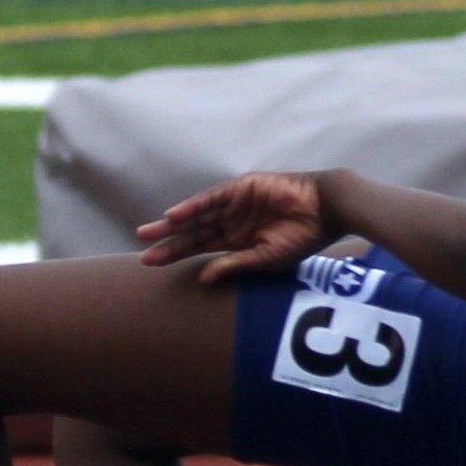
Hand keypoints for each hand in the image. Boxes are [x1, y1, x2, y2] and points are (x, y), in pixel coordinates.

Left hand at [136, 171, 328, 281]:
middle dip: (167, 242)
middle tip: (142, 252)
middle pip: (192, 233)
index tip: (151, 263)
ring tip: (148, 233)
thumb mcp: (265, 259)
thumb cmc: (301, 238)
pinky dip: (192, 207)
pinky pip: (211, 199)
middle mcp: (231, 222)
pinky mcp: (241, 188)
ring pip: (196, 216)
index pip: (200, 248)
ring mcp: (234, 204)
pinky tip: (173, 216)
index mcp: (237, 241)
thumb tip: (204, 277)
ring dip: (173, 224)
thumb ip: (235, 265)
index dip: (175, 254)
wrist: (323, 210)